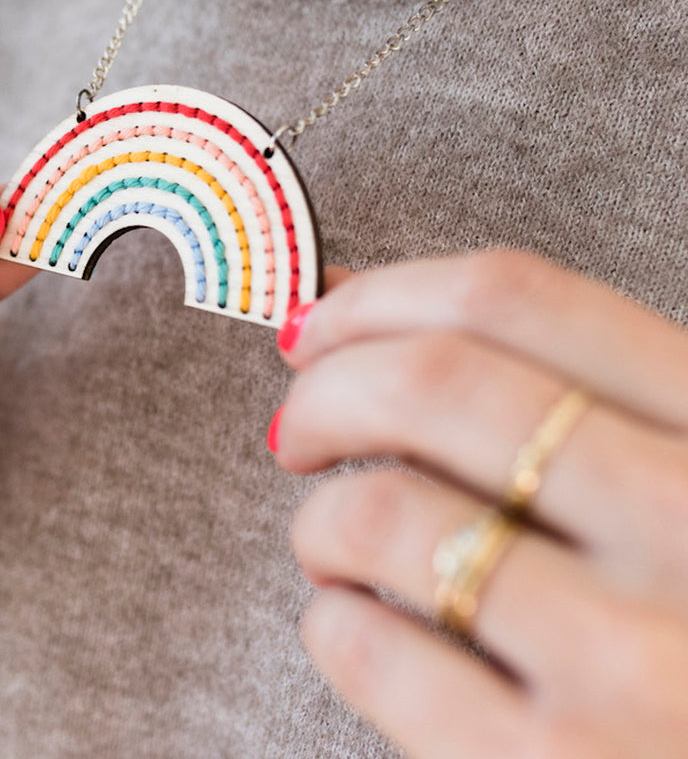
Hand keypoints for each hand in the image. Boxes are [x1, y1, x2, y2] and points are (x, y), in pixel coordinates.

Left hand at [272, 251, 687, 758]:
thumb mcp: (675, 476)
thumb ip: (550, 393)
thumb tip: (349, 294)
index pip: (511, 298)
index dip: (378, 298)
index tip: (321, 328)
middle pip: (429, 383)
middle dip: (322, 392)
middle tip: (299, 428)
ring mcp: (631, 657)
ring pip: (381, 511)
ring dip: (320, 518)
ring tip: (335, 546)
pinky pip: (371, 648)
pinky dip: (332, 622)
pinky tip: (363, 626)